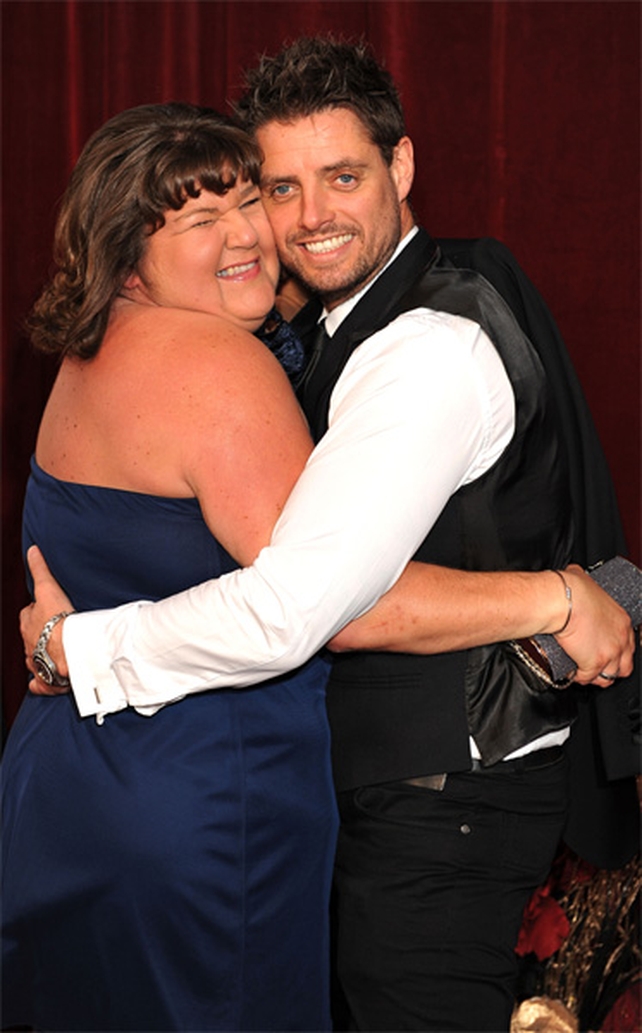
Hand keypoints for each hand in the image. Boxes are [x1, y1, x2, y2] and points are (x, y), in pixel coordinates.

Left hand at [20, 545, 72, 694]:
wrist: (69, 648)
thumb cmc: (60, 620)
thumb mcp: (48, 588)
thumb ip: (40, 569)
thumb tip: (32, 550)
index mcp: (29, 623)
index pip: (27, 614)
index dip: (36, 611)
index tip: (46, 609)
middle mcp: (29, 643)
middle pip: (30, 637)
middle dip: (39, 634)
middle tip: (54, 630)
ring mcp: (36, 662)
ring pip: (34, 659)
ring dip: (42, 656)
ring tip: (55, 653)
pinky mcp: (46, 679)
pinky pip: (39, 683)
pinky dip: (40, 684)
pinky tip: (43, 682)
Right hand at [555, 564, 634, 685]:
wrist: (563, 601)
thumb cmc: (572, 589)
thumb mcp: (584, 580)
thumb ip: (584, 581)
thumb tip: (574, 575)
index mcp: (621, 621)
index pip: (628, 644)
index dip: (616, 650)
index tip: (605, 650)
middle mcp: (621, 639)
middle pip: (624, 666)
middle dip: (611, 668)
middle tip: (597, 666)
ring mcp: (610, 653)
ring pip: (608, 677)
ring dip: (596, 676)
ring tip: (584, 673)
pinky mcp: (594, 663)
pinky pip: (588, 678)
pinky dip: (579, 678)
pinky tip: (572, 674)